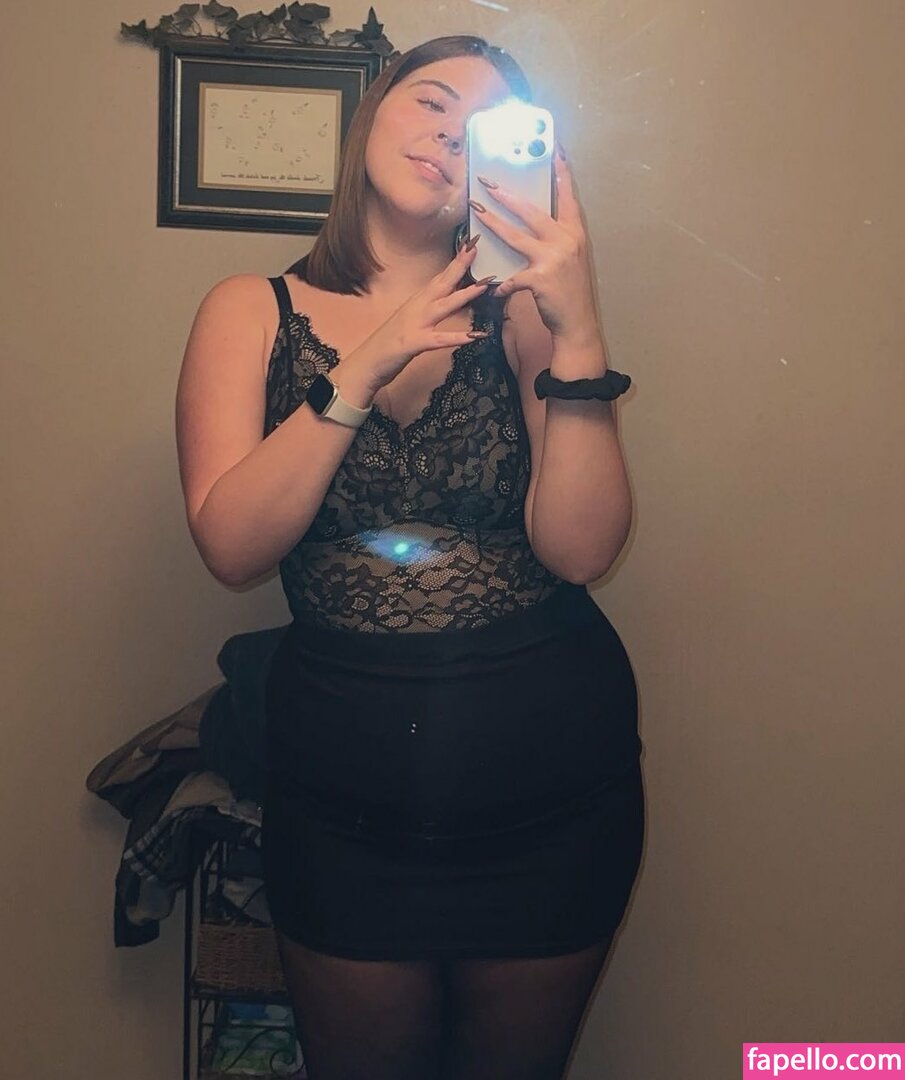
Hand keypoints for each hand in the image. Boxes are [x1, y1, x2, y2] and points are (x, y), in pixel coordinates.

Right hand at [349, 240, 494, 390]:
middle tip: (476, 247)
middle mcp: (416, 309)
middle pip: (442, 284)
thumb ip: (424, 311)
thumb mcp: (408, 322)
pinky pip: (439, 340)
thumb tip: (439, 302)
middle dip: (460, 266)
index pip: (439, 279)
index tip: (470, 246)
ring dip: (464, 295)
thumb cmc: (387, 346)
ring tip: (484, 286)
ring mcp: (415, 325)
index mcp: (416, 303)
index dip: (455, 263)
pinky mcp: (414, 344)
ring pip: (443, 306)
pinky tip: (474, 336)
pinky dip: (456, 337)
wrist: (366, 364)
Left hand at [470, 145, 601, 345]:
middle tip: (489, 182)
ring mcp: (552, 259)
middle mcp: (565, 241)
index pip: (567, 197)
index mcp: (574, 234)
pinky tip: (497, 290)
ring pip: (516, 236)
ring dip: (493, 223)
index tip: (554, 150)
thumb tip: (534, 227)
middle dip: (507, 195)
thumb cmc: (569, 292)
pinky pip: (512, 277)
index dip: (561, 173)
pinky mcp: (539, 278)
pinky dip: (503, 285)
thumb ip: (556, 241)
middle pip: (532, 211)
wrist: (576, 323)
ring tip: (477, 211)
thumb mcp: (570, 260)